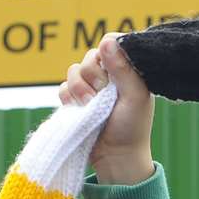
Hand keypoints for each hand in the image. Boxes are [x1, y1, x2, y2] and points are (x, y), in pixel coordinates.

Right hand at [59, 33, 154, 184]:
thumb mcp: (134, 97)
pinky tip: (81, 110)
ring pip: (74, 70)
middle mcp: (110, 75)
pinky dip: (69, 98)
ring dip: (80, 88)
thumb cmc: (132, 128)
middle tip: (102, 94)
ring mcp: (92, 87)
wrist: (115, 157)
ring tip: (91, 106)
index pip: (112, 43)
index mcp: (128, 70)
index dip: (106, 54)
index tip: (109, 72)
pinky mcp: (76, 99)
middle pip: (90, 56)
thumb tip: (107, 41)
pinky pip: (63, 86)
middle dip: (93, 76)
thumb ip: (124, 68)